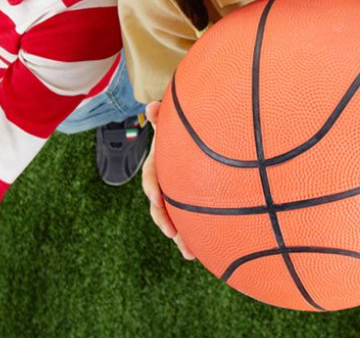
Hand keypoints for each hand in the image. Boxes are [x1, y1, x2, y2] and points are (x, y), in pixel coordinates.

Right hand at [140, 100, 194, 259]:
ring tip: (189, 254)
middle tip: (173, 234)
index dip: (152, 190)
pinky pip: (194, 220)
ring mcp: (180, 194)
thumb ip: (165, 116)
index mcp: (161, 164)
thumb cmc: (186, 127)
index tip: (157, 200)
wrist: (199, 137)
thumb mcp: (176, 121)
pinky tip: (208, 251)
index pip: (151, 178)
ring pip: (177, 217)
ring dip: (182, 236)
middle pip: (162, 205)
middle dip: (166, 221)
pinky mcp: (195, 202)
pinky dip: (199, 235)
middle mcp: (168, 182)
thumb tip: (151, 105)